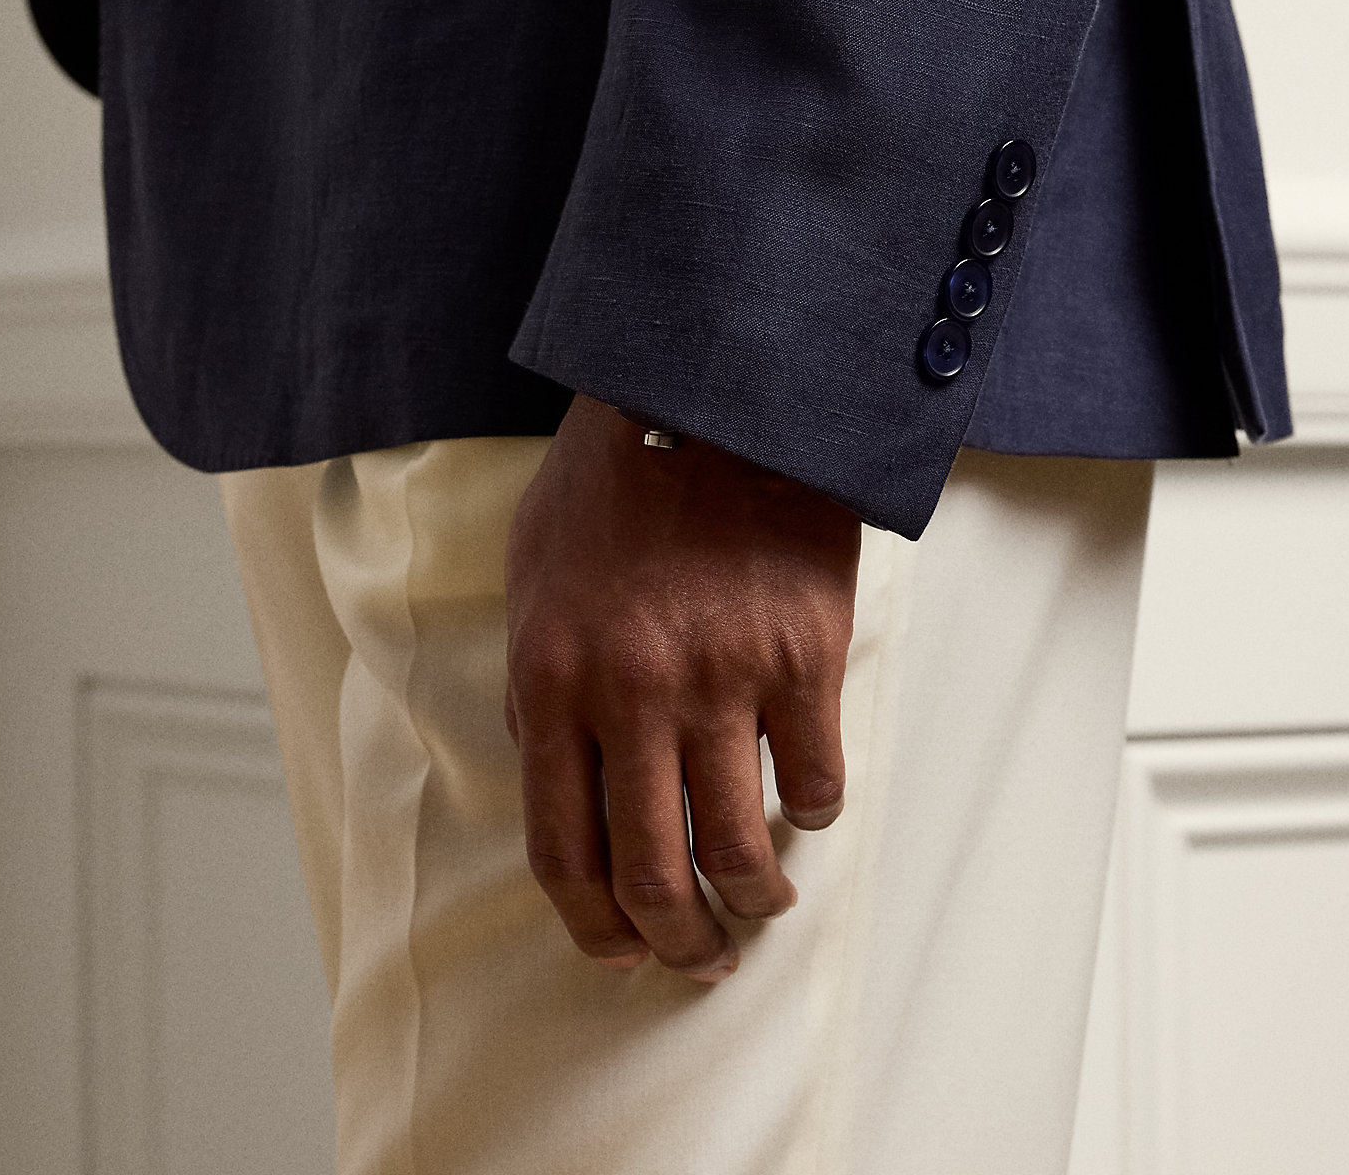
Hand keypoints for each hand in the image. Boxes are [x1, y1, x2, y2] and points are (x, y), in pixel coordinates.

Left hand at [505, 393, 860, 980]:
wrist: (712, 390)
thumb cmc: (616, 476)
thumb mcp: (533, 567)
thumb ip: (534, 673)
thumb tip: (550, 763)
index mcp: (552, 678)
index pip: (561, 847)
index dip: (591, 923)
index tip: (619, 953)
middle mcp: (631, 694)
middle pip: (651, 872)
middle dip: (676, 941)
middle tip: (700, 959)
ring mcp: (722, 679)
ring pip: (739, 847)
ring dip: (753, 900)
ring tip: (762, 905)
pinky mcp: (802, 656)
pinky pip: (815, 781)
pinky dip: (812, 814)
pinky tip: (806, 806)